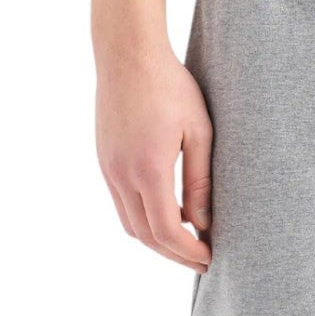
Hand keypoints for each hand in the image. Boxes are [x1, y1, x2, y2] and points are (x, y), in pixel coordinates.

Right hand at [96, 47, 212, 270]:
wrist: (128, 55)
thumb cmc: (170, 86)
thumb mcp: (199, 130)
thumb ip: (200, 179)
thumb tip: (204, 222)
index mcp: (148, 169)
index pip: (167, 231)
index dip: (188, 251)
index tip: (210, 257)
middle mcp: (121, 175)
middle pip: (146, 236)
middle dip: (174, 254)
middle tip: (202, 260)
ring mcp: (108, 169)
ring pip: (129, 224)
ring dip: (156, 240)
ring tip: (186, 242)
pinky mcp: (104, 160)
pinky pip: (120, 204)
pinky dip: (141, 220)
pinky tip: (163, 214)